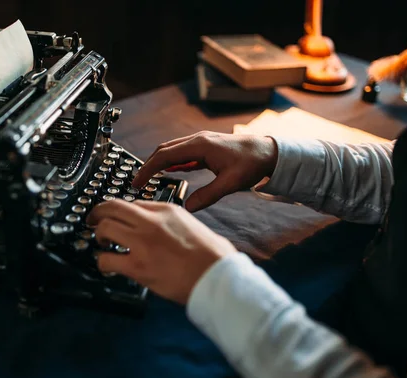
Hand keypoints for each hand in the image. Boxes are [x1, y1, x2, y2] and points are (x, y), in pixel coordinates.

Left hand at [86, 199, 236, 304]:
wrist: (218, 277)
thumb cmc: (213, 256)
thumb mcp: (193, 225)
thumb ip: (173, 222)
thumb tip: (162, 229)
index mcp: (167, 210)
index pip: (133, 203)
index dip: (121, 212)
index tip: (117, 218)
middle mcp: (151, 222)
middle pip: (112, 207)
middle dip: (97, 213)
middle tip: (93, 221)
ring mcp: (142, 243)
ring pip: (105, 228)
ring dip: (99, 236)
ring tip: (101, 244)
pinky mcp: (137, 266)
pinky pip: (107, 259)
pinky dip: (102, 262)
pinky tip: (107, 266)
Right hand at [132, 132, 277, 212]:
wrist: (269, 151)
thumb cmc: (253, 163)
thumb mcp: (231, 183)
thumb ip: (208, 195)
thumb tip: (188, 207)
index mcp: (200, 146)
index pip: (165, 156)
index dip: (148, 169)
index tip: (137, 182)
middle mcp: (197, 141)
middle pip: (163, 150)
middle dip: (148, 165)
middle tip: (137, 183)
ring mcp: (201, 142)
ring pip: (172, 150)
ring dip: (158, 163)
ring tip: (149, 179)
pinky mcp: (205, 147)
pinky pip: (182, 153)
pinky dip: (171, 162)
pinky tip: (169, 172)